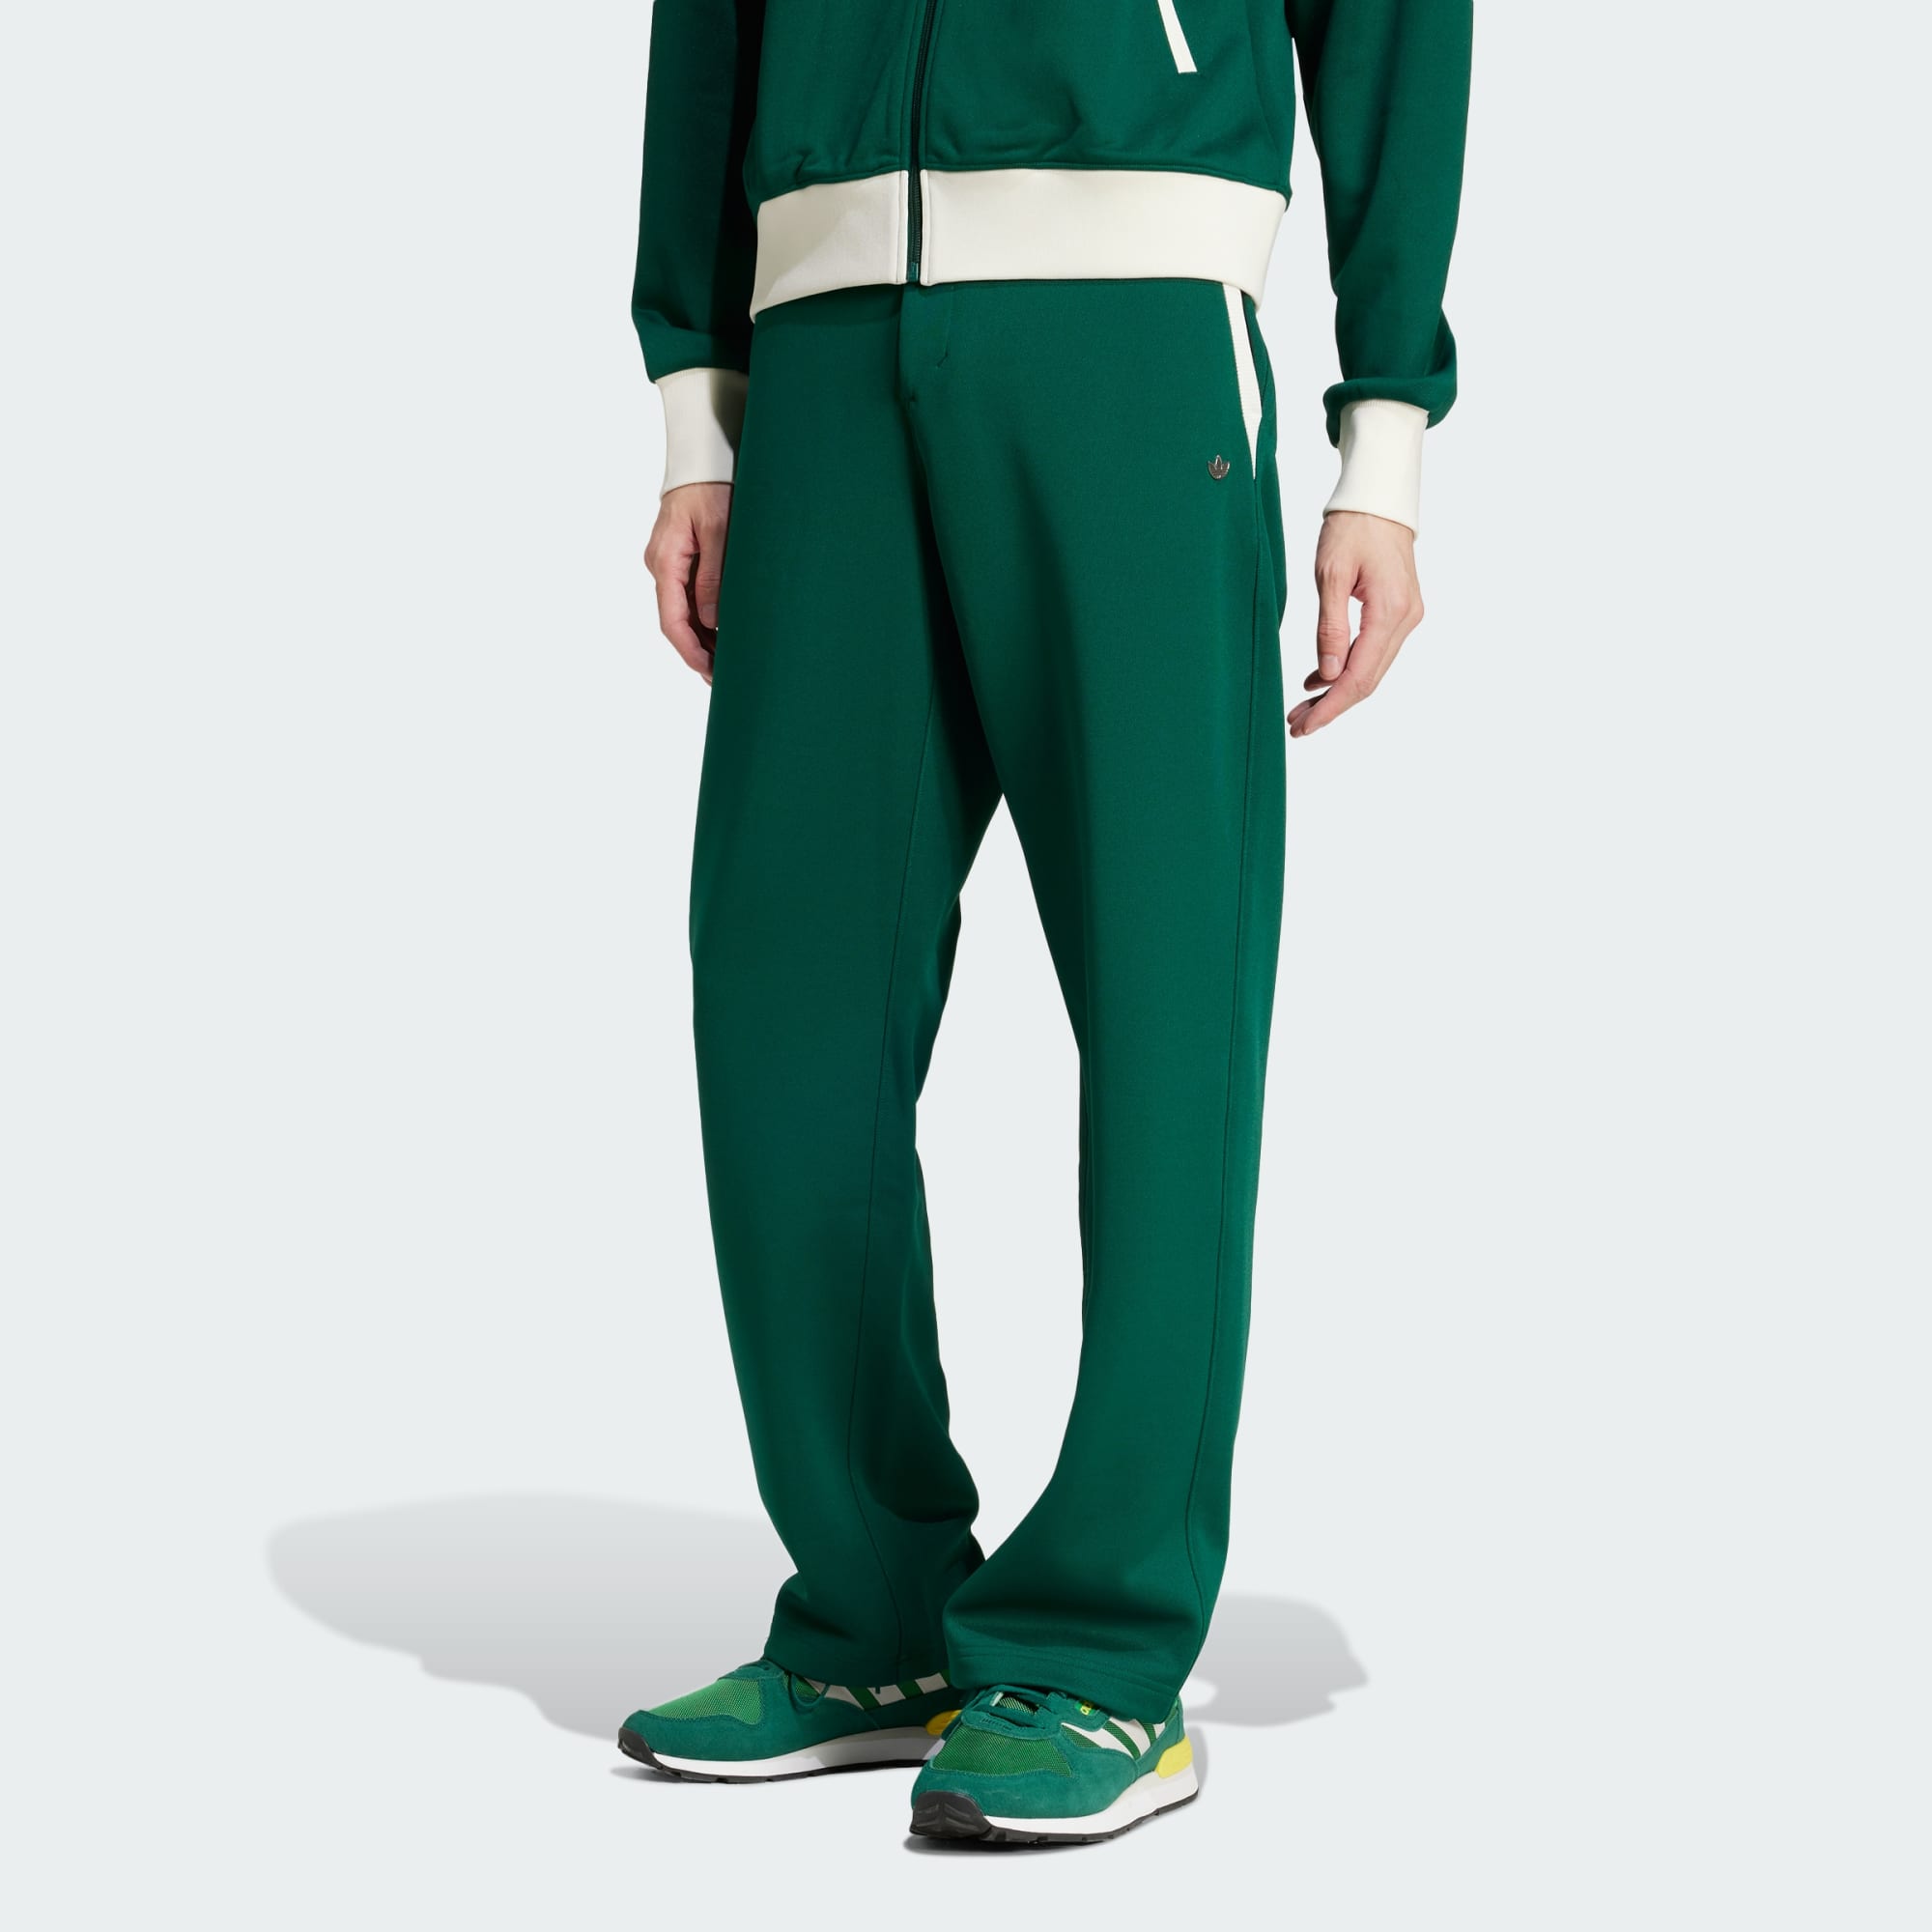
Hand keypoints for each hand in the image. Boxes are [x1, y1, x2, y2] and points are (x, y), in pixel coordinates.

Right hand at [644, 482, 733, 682]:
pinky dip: (703, 619)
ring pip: (682, 612)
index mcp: (665, 560)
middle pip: (675, 621)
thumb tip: (710, 621)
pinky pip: (688, 596)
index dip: (690, 651)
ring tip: (726, 664)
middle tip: (722, 680)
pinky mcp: (679, 559)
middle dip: (697, 652)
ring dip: (702, 638)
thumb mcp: (719, 530)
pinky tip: (721, 635)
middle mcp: (661, 565)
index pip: (672, 620)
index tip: (708, 673)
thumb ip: (714, 575)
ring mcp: (668, 563)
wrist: (702, 458)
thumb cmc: (712, 487)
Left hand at [1288, 511, 1424, 737]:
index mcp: (1391, 610)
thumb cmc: (1352, 527)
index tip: (1305, 725)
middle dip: (1332, 706)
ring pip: (1370, 669)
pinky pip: (1372, 651)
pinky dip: (1345, 669)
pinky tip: (1318, 680)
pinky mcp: (1398, 612)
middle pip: (1368, 679)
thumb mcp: (1331, 574)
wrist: (1377, 499)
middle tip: (1296, 725)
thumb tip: (1329, 675)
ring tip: (1302, 708)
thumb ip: (1330, 628)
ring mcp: (1405, 616)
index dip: (1332, 706)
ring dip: (1337, 691)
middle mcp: (1405, 619)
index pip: (1360, 676)